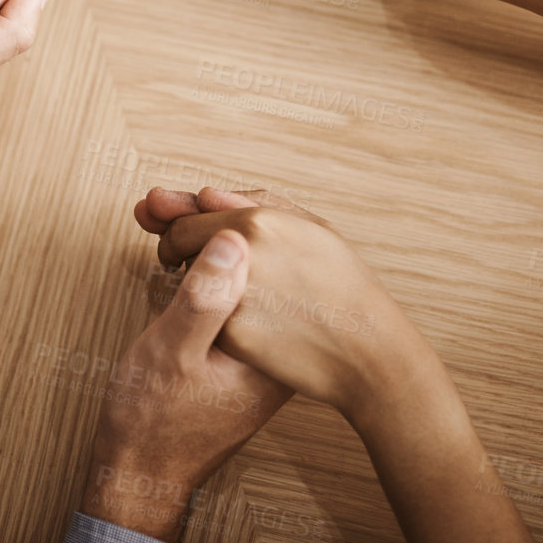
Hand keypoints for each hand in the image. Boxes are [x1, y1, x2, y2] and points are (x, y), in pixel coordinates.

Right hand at [82, 228, 289, 542]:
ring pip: (240, 262)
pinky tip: (171, 247)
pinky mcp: (241, 335)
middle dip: (200, 219)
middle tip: (152, 205)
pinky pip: (228, 282)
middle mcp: (279, 333)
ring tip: (154, 216)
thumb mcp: (171, 356)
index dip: (211, 217)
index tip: (163, 206)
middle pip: (255, 251)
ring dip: (196, 234)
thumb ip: (203, 300)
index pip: (262, 253)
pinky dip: (198, 260)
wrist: (141, 473)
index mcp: (275, 340)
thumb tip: (233, 240)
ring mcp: (262, 334)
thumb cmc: (152, 422)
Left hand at [138, 188, 429, 421]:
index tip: (180, 244)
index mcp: (257, 220)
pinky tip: (250, 325)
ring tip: (241, 294)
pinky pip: (204, 321)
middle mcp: (238, 254)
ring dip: (200, 285)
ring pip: (189, 284)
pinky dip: (216, 322)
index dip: (177, 231)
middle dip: (179, 255)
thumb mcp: (309, 226)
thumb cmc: (340, 281)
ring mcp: (231, 296)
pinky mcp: (231, 336)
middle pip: (177, 247)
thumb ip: (252, 202)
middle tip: (191, 268)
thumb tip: (203, 195)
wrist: (366, 347)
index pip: (184, 219)